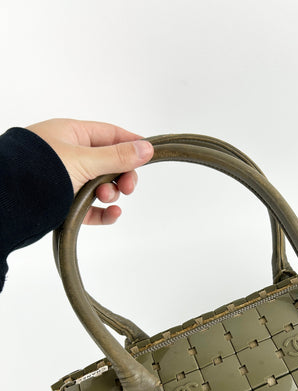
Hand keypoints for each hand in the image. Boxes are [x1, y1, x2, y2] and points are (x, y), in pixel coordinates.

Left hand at [26, 118, 153, 224]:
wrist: (8, 203)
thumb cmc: (38, 171)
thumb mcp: (84, 160)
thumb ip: (117, 156)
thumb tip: (147, 148)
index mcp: (71, 134)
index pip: (110, 134)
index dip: (131, 144)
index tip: (149, 154)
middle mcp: (69, 155)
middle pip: (109, 163)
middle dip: (122, 175)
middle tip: (128, 187)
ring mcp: (67, 180)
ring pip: (101, 187)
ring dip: (111, 194)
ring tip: (106, 199)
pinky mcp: (64, 204)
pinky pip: (91, 208)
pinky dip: (103, 212)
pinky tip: (112, 214)